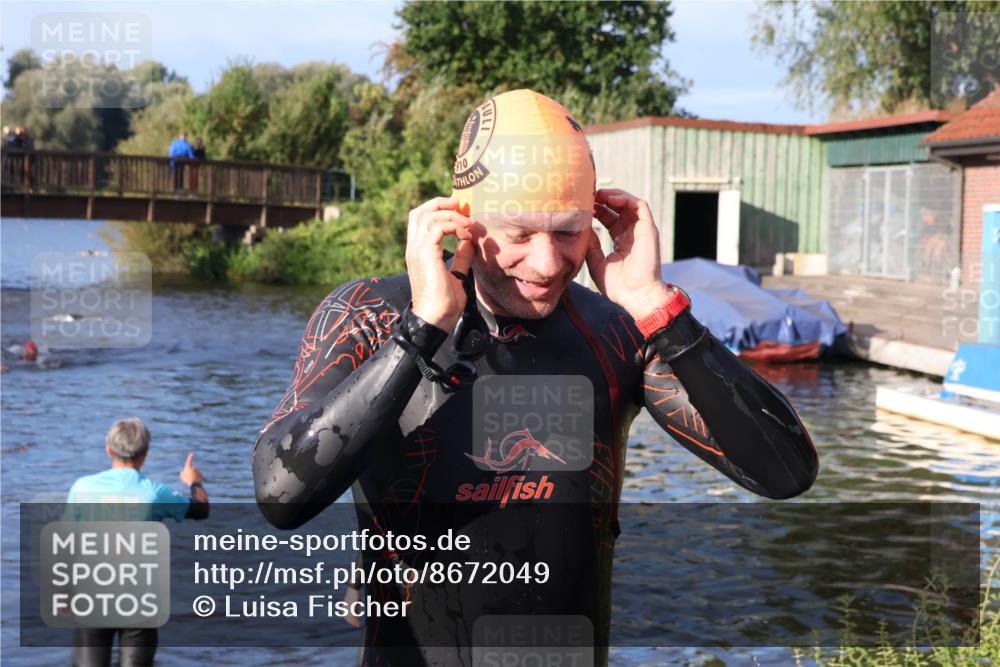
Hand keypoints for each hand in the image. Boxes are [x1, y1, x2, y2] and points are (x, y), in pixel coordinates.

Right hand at [179, 452, 203, 486]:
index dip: (190, 457)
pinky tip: (196, 482)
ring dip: (194, 476)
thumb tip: (183, 472)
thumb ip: (182, 473)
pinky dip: (197, 478)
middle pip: (191, 470)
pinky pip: (198, 476)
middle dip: (190, 473)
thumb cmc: (187, 479)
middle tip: (188, 478)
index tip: (191, 454)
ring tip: (192, 480)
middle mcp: (194, 468)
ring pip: (195, 473)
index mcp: (189, 467)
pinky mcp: (201, 474)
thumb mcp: (182, 476)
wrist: (194, 484)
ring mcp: (198, 471)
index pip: (189, 461)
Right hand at [406, 196, 476, 330]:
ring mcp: (417, 249)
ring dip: (452, 215)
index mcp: (418, 251)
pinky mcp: (425, 253)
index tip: (461, 213)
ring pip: (429, 215)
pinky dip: (454, 226)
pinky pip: (438, 227)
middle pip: (420, 211)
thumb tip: (470, 242)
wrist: (436, 319)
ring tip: (468, 224)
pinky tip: (465, 235)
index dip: (439, 209)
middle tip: (462, 207)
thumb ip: (461, 257)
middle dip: (441, 203)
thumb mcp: (457, 275)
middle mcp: (414, 247)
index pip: (420, 219)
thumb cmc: (445, 303)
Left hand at [586, 188, 672, 319]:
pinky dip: (625, 198)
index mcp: (622, 242)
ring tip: (598, 194)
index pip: (610, 219)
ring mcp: (641, 230)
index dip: (597, 210)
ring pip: (630, 203)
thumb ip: (591, 246)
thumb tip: (583, 230)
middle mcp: (632, 234)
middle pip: (619, 208)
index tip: (582, 206)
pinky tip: (610, 199)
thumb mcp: (597, 264)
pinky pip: (640, 205)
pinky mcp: (648, 228)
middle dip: (603, 199)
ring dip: (613, 195)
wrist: (637, 296)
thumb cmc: (619, 286)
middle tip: (587, 195)